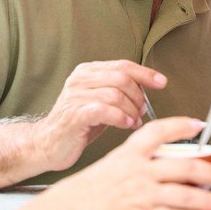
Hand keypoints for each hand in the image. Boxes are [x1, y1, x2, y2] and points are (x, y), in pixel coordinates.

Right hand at [33, 60, 165, 171]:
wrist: (48, 144)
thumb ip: (119, 91)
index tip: (162, 82)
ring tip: (134, 122)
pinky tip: (126, 125)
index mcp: (87, 72)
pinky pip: (103, 110)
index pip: (122, 65)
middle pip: (121, 78)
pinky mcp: (73, 116)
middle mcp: (79, 80)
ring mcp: (74, 97)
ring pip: (115, 94)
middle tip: (141, 112)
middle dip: (138, 96)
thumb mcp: (100, 102)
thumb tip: (147, 89)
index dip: (145, 73)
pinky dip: (120, 118)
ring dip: (131, 110)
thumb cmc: (79, 124)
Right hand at [33, 117, 210, 209]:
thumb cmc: (84, 194)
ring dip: (210, 197)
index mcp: (127, 154)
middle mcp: (136, 171)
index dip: (180, 126)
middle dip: (210, 171)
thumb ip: (135, 164)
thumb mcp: (109, 167)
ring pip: (185, 193)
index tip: (198, 125)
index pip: (157, 132)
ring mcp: (140, 195)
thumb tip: (164, 165)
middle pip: (183, 166)